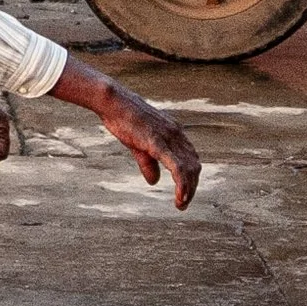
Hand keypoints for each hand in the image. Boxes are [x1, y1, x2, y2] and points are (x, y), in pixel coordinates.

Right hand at [95, 85, 202, 208]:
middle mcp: (176, 134)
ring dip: (188, 190)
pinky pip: (177, 167)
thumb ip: (148, 163)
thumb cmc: (123, 119)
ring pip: (188, 169)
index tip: (184, 192)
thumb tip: (154, 182)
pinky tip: (180, 198)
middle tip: (183, 203)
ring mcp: (169, 138)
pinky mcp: (158, 143)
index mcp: (174, 132)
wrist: (112, 101)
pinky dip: (182, 185)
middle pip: (193, 165)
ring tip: (181, 204)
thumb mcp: (138, 144)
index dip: (190, 177)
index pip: (191, 158)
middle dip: (192, 187)